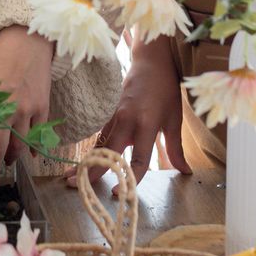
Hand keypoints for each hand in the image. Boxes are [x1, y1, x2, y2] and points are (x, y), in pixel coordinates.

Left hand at [0, 26, 53, 167]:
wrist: (28, 40)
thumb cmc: (1, 57)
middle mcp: (7, 108)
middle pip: (0, 145)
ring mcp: (27, 109)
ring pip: (21, 143)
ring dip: (14, 155)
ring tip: (9, 160)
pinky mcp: (43, 107)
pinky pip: (40, 134)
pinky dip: (36, 147)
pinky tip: (32, 155)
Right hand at [72, 38, 189, 185]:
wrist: (151, 62)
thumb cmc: (165, 90)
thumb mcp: (175, 119)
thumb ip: (176, 148)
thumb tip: (185, 171)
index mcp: (146, 124)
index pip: (137, 159)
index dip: (129, 178)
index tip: (119, 193)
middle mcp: (126, 120)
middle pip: (107, 151)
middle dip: (92, 170)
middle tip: (77, 187)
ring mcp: (114, 114)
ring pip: (98, 143)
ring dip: (85, 161)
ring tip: (71, 178)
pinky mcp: (108, 112)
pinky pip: (99, 134)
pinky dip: (91, 149)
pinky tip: (80, 162)